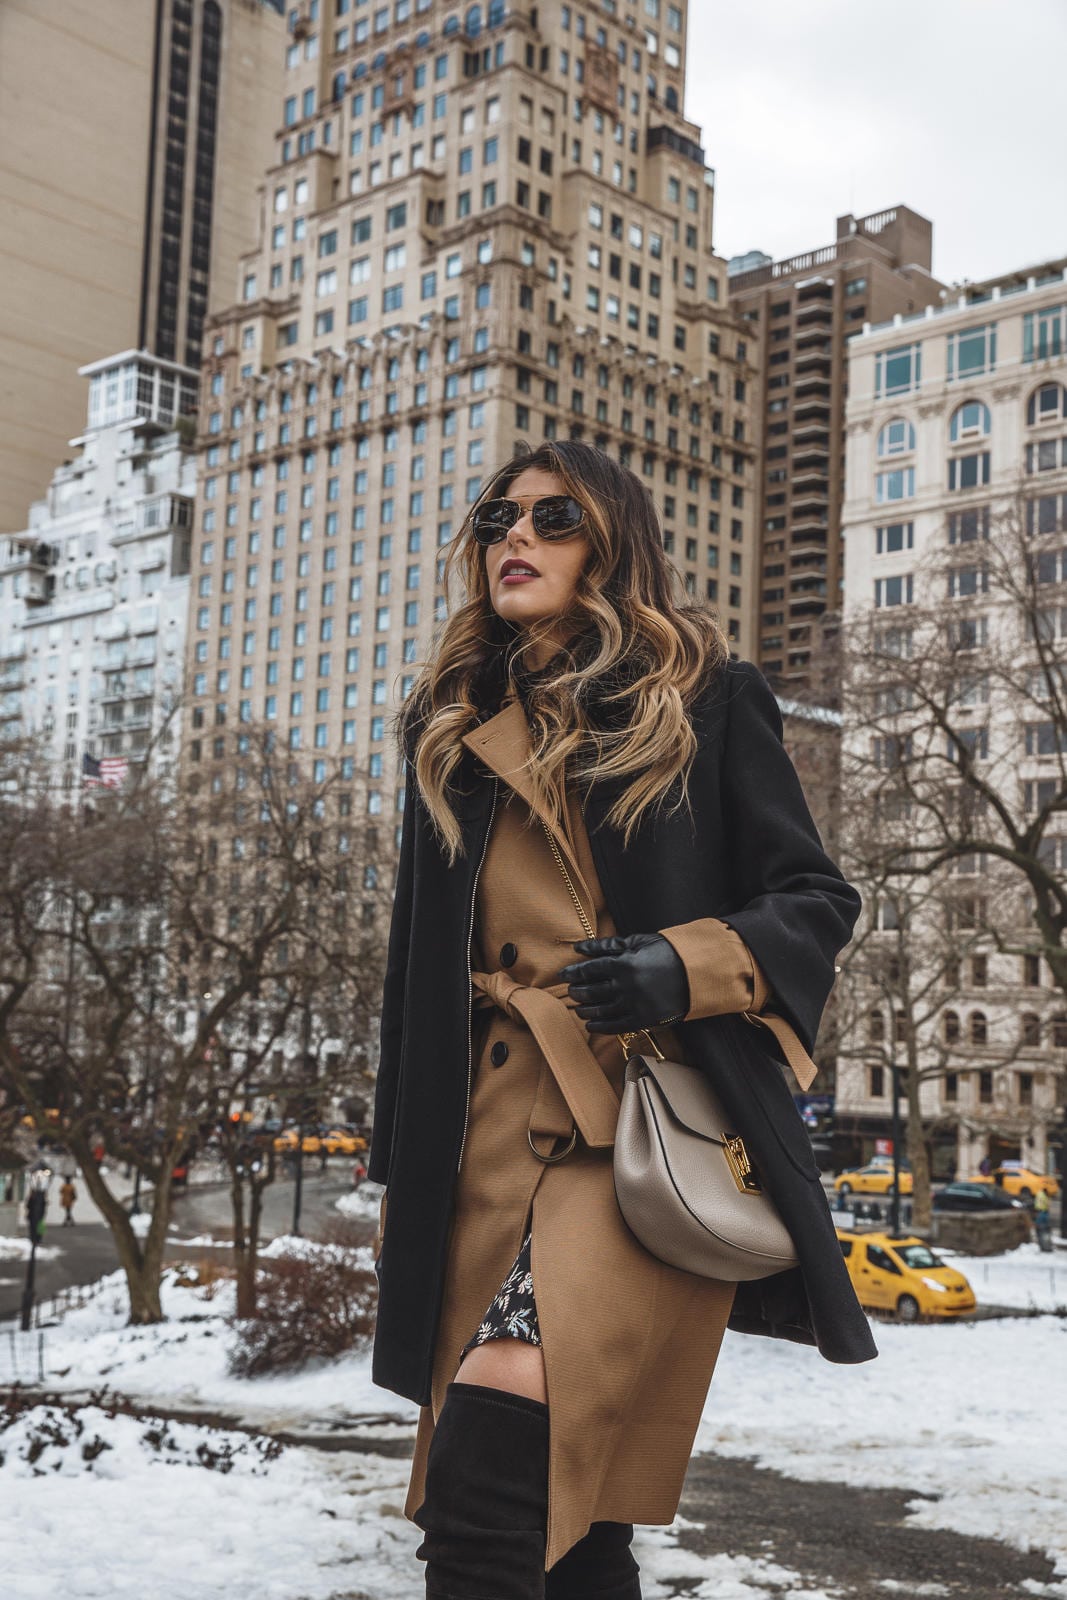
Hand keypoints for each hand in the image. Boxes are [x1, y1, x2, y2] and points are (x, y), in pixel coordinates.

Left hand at [559, 933, 689, 1034]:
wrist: (695, 972)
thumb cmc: (665, 952)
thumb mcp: (636, 942)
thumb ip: (606, 946)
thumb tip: (579, 947)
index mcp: (622, 964)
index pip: (588, 970)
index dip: (573, 973)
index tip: (564, 974)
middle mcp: (625, 986)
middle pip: (591, 991)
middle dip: (577, 992)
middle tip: (572, 991)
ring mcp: (633, 1005)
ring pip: (599, 1011)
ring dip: (585, 1010)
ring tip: (579, 1008)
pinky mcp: (642, 1020)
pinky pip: (614, 1027)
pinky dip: (599, 1026)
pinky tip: (591, 1024)